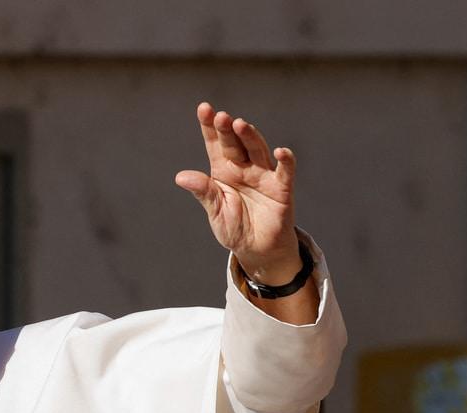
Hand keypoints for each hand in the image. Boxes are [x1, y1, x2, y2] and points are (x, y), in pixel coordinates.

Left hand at [175, 102, 300, 284]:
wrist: (258, 249)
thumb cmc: (235, 227)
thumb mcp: (215, 212)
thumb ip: (203, 192)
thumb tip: (181, 177)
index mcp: (224, 171)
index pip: (216, 144)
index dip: (210, 126)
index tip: (203, 108)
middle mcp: (244, 167)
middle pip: (235, 143)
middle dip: (228, 129)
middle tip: (221, 116)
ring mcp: (263, 176)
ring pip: (257, 150)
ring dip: (250, 137)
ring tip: (240, 124)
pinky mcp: (281, 189)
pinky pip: (284, 173)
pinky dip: (285, 161)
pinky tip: (281, 152)